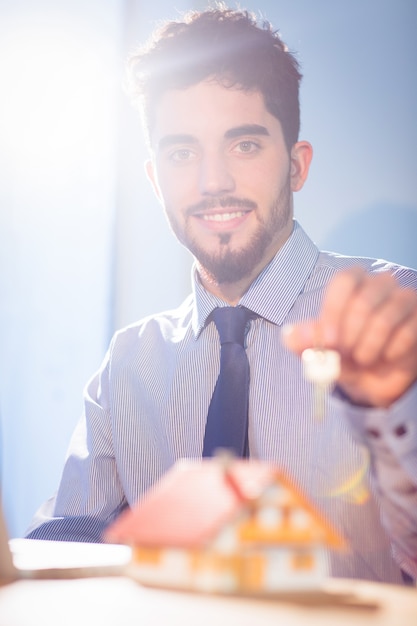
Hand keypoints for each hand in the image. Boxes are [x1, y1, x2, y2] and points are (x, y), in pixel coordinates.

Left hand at [283, 267, 416, 406]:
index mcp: (351, 284)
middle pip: (363, 300)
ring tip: (363, 359)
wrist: (373, 378)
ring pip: (385, 317)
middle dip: (351, 335)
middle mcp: (379, 284)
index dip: (335, 310)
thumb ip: (303, 342)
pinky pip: (407, 332)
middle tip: (346, 354)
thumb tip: (289, 335)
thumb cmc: (343, 355)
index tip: (330, 340)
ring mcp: (403, 299)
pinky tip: (386, 357)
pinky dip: (391, 351)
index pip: (344, 280)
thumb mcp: (319, 352)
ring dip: (369, 346)